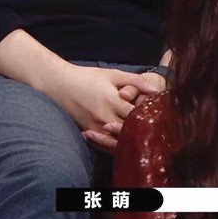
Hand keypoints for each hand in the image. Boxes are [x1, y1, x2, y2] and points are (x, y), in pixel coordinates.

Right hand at [38, 64, 158, 152]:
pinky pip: (105, 144)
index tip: (158, 116)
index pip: (138, 115)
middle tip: (153, 130)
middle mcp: (104, 116)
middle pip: (130, 131)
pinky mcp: (88, 131)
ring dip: (129, 140)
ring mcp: (95, 126)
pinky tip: (125, 141)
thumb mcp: (113, 74)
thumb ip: (136, 81)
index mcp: (113, 100)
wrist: (60, 83)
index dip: (149, 117)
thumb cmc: (88, 77)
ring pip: (118, 142)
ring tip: (141, 137)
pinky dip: (116, 144)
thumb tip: (156, 91)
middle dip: (142, 131)